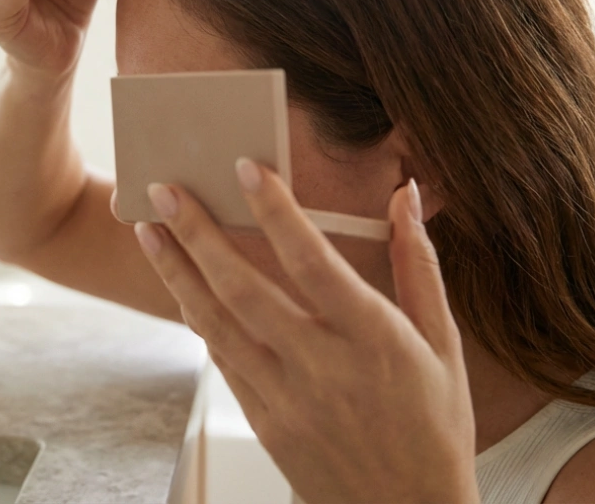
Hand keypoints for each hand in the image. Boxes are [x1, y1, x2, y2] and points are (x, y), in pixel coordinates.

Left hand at [134, 160, 478, 503]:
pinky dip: (199, 318)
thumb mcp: (445, 345)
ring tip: (149, 231)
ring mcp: (287, 399)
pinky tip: (183, 286)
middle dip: (197, 234)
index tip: (246, 168)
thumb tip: (408, 195)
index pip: (312, 261)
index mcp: (374, 340)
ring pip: (216, 324)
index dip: (276, 210)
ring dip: (177, 273)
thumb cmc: (435, 426)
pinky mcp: (265, 423)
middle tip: (165, 191)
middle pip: (244, 289)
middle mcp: (324, 368)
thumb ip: (419, 265)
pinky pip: (222, 360)